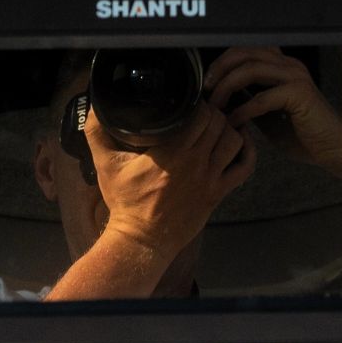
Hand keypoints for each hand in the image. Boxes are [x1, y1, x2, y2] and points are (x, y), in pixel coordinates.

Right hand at [86, 100, 254, 262]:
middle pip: (219, 123)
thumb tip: (94, 107)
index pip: (200, 115)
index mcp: (172, 152)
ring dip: (229, 129)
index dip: (198, 104)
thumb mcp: (106, 164)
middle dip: (213, 113)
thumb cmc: (125, 202)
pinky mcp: (218, 194)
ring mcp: (210, 179)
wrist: (142, 240)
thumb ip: (97, 133)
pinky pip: (244, 168)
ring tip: (217, 126)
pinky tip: (239, 143)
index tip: (190, 103)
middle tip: (203, 112)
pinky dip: (247, 151)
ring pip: (234, 141)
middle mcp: (195, 163)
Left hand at [205, 47, 341, 179]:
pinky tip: (234, 122)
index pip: (245, 50)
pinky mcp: (299, 94)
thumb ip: (248, 100)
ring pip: (250, 69)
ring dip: (227, 87)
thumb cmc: (303, 134)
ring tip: (216, 105)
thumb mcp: (268, 114)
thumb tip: (221, 96)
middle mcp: (288, 65)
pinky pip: (261, 98)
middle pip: (244, 52)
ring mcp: (295, 77)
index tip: (207, 82)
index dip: (222, 63)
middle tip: (206, 90)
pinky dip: (242, 110)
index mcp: (282, 65)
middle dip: (219, 69)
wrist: (332, 149)